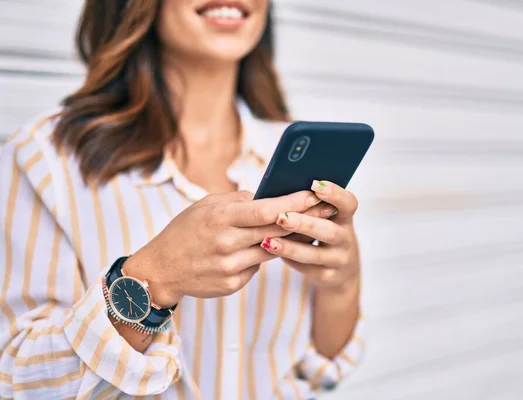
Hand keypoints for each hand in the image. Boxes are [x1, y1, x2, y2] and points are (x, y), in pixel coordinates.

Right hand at [124, 190, 330, 306]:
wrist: (160, 270)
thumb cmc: (184, 231)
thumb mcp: (205, 206)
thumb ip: (237, 201)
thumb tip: (268, 196)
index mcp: (221, 217)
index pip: (267, 209)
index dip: (294, 202)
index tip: (315, 193)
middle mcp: (227, 243)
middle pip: (276, 230)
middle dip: (303, 218)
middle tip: (327, 209)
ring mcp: (230, 266)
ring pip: (272, 250)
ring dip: (291, 239)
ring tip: (308, 226)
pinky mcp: (232, 284)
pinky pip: (258, 267)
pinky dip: (265, 255)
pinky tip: (273, 247)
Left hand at [260, 180, 360, 288]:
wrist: (341, 270)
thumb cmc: (322, 232)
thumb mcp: (325, 218)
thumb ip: (309, 206)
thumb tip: (277, 192)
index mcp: (345, 217)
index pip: (348, 203)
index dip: (335, 194)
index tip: (315, 185)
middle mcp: (346, 238)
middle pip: (330, 231)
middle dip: (306, 224)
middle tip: (282, 218)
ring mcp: (339, 259)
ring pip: (315, 254)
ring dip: (291, 247)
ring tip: (268, 241)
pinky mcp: (328, 277)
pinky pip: (307, 269)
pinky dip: (289, 260)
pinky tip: (272, 252)